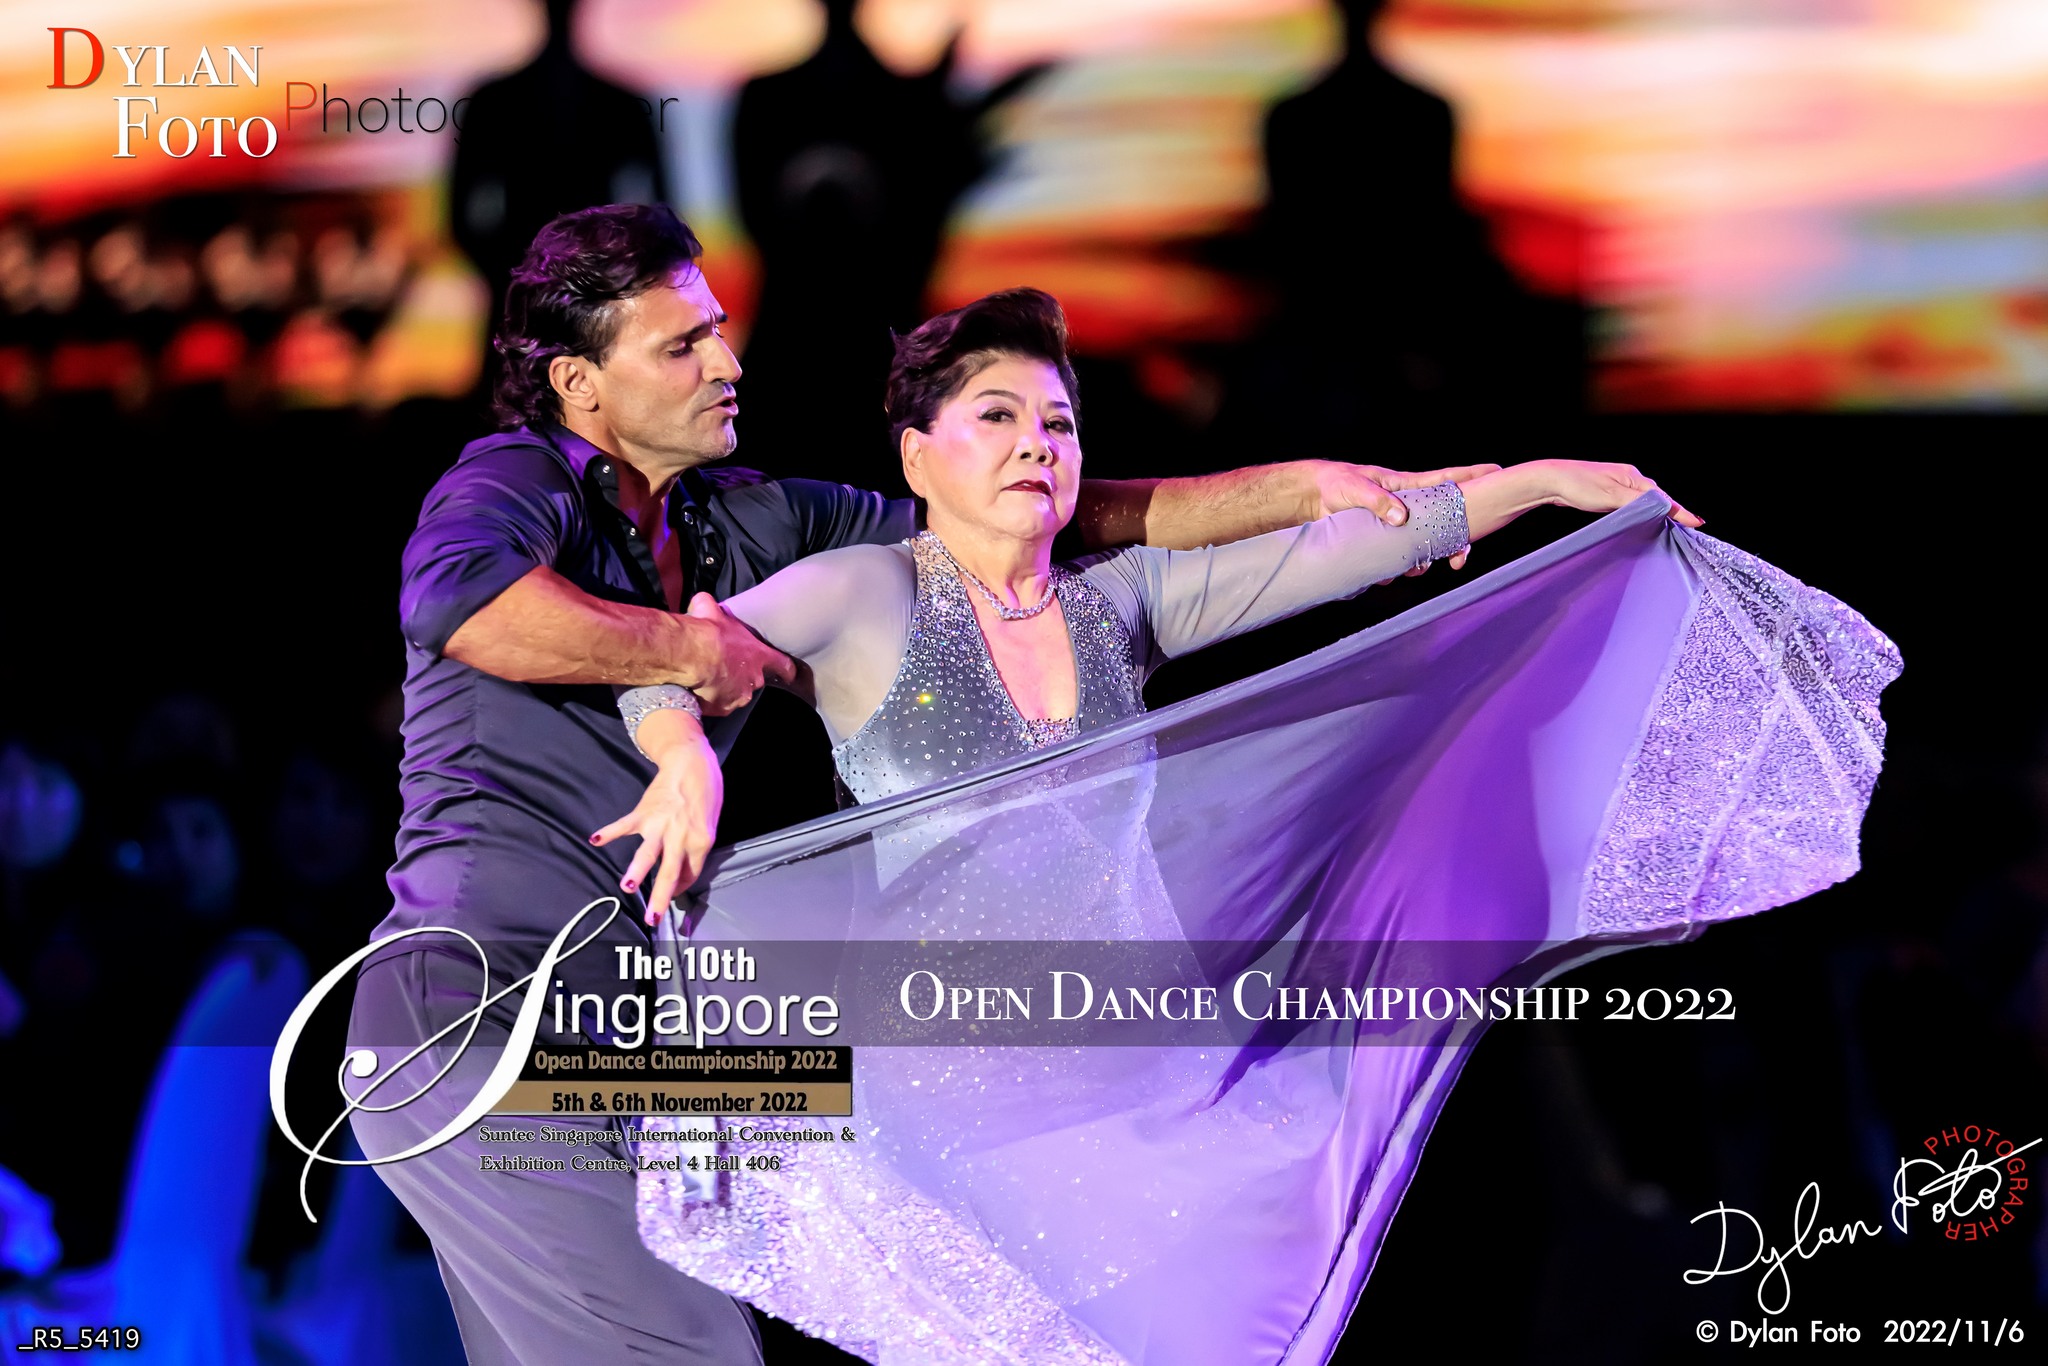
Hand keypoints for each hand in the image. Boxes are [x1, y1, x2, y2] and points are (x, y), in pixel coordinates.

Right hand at [590, 731, 723, 925]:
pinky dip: (610, 832)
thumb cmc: (705, 793)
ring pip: (647, 853)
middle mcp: (680, 836)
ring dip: (636, 870)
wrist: (692, 762)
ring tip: (627, 886)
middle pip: (669, 872)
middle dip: (660, 897)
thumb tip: (683, 870)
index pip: (690, 873)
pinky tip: (596, 840)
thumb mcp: (711, 823)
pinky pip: (624, 825)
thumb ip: (696, 847)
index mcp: (701, 841)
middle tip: (652, 918)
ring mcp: (659, 824)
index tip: (671, 894)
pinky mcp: (643, 812)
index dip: (680, 887)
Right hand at [685, 592, 792, 715]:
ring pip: (735, 694)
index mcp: (758, 655)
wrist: (690, 655)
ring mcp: (739, 696)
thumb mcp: (710, 610)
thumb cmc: (706, 633)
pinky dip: (709, 701)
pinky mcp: (721, 708)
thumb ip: (711, 605)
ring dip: (724, 689)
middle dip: (742, 675)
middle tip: (724, 667)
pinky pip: (717, 706)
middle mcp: (753, 678)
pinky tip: (697, 690)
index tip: (790, 674)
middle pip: (754, 680)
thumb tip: (703, 601)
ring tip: (707, 679)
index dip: (786, 669)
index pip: (781, 664)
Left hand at [1309, 461, 1503, 571]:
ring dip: (1424, 561)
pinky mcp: (1381, 542)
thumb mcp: (1356, 488)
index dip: (1472, 476)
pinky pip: (1397, 559)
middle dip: (1456, 542)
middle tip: (1460, 559)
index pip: (1446, 481)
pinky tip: (1386, 575)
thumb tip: (1401, 518)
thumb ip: (1379, 501)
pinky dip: (1395, 570)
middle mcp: (1408, 507)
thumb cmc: (1335, 483)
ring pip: (1424, 546)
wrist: (1309, 498)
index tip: (1497, 471)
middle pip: (1444, 523)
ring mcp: (1396, 526)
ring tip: (1417, 568)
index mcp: (1407, 487)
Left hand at [1518, 460, 1702, 525]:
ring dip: (1657, 513)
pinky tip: (1643, 521)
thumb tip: (1667, 507)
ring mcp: (1618, 485)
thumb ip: (1640, 504)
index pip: (1664, 498)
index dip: (1680, 511)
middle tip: (1689, 529)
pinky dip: (1642, 513)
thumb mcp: (1612, 497)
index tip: (1698, 523)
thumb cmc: (1579, 486)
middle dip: (1672, 512)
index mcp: (1634, 477)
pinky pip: (1632, 505)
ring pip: (1645, 501)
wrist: (1550, 480)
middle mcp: (1629, 478)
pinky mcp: (1607, 493)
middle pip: (1658, 498)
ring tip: (1673, 527)